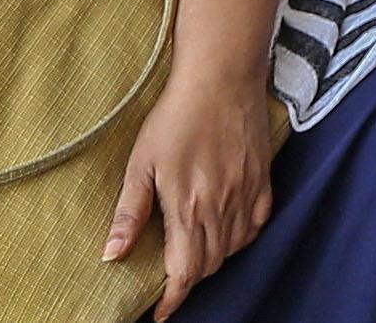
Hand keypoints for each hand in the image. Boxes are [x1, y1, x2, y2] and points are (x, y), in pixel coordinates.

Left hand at [101, 69, 277, 317]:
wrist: (222, 76)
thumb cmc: (176, 115)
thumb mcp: (141, 162)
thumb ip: (130, 211)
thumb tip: (112, 254)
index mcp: (188, 206)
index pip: (184, 271)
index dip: (173, 298)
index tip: (161, 312)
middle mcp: (221, 206)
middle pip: (209, 264)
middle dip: (188, 278)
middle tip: (170, 277)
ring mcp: (246, 193)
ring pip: (233, 248)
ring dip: (213, 259)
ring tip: (193, 253)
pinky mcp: (263, 179)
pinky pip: (255, 225)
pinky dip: (240, 238)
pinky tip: (225, 230)